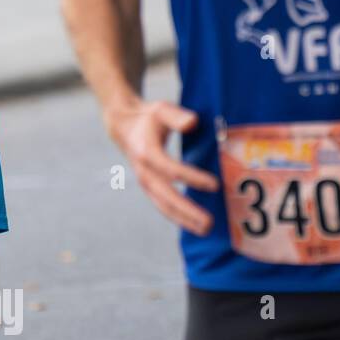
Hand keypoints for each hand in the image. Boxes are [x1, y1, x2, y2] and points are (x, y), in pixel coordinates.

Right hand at [103, 97, 217, 233]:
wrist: (124, 128)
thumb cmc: (148, 117)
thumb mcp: (161, 110)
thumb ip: (177, 116)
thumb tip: (193, 123)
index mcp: (147, 152)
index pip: (171, 169)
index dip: (192, 178)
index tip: (215, 185)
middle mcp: (145, 172)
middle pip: (166, 197)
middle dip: (188, 211)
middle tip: (209, 223)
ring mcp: (145, 183)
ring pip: (164, 207)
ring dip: (184, 220)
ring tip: (205, 230)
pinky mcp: (149, 189)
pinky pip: (163, 206)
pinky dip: (179, 217)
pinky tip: (195, 225)